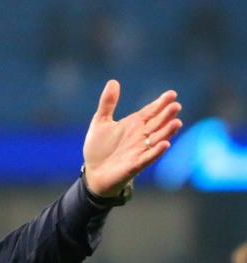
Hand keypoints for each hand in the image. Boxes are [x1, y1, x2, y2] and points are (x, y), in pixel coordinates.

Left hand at [82, 80, 181, 196]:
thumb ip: (107, 104)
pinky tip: (165, 144)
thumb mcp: (100, 122)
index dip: (160, 103)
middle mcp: (140, 136)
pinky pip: (148, 157)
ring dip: (167, 131)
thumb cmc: (98, 148)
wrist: (92, 172)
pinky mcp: (136, 164)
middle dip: (166, 115)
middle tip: (176, 105)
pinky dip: (156, 152)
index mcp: (133, 124)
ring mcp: (140, 150)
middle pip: (157, 123)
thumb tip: (113, 81)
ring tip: (176, 122)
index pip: (150, 111)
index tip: (172, 93)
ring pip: (157, 139)